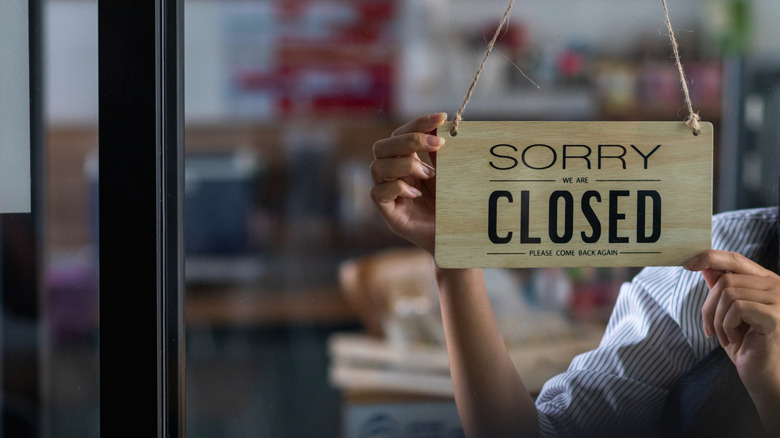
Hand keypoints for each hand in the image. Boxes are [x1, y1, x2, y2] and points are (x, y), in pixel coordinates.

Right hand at [370, 113, 446, 253]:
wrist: (455, 238)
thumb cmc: (453, 205)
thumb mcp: (449, 173)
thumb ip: (441, 153)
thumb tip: (444, 125)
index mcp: (406, 161)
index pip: (400, 133)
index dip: (418, 123)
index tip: (442, 118)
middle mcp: (393, 175)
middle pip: (381, 146)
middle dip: (409, 140)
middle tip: (437, 146)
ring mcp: (388, 194)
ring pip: (376, 167)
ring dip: (405, 165)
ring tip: (429, 175)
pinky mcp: (388, 214)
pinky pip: (377, 193)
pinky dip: (397, 188)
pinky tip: (417, 194)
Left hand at [685, 250, 779, 429]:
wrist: (761, 375)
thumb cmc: (745, 343)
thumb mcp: (726, 311)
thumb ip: (720, 287)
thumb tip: (703, 264)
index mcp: (765, 281)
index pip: (735, 259)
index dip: (709, 257)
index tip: (687, 263)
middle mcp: (776, 286)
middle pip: (725, 279)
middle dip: (709, 306)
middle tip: (710, 328)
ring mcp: (779, 300)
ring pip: (728, 293)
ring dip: (717, 319)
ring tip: (725, 336)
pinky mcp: (775, 317)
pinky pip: (736, 308)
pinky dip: (726, 325)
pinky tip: (734, 339)